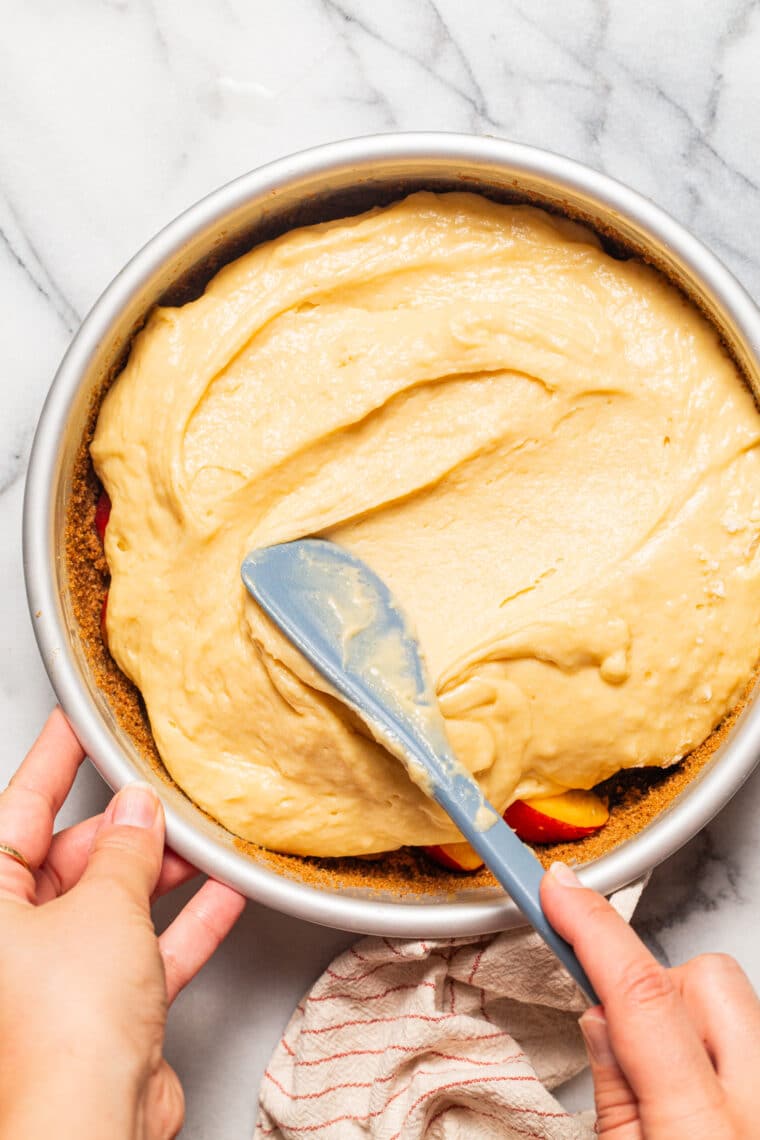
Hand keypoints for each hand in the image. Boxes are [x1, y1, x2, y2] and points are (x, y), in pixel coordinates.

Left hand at [0, 709, 245, 1139]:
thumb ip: (125, 850)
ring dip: (160, 873)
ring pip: (113, 903)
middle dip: (124, 826)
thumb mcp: (102, 907)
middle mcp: (14, 938)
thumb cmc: (62, 1031)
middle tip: (163, 794)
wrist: (89, 1130)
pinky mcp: (104, 1010)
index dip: (54, 758)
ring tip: (202, 840)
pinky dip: (185, 923)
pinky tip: (223, 895)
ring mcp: (59, 976)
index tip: (77, 720)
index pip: (20, 807)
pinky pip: (147, 950)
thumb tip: (136, 810)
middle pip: (71, 856)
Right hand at [541, 862, 759, 1138]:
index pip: (642, 994)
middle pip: (709, 977)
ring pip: (735, 1004)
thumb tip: (600, 1017)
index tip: (557, 887)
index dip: (593, 927)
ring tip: (674, 1098)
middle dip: (659, 988)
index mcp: (703, 1128)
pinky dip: (718, 1053)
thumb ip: (613, 1096)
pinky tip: (705, 1109)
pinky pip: (751, 1039)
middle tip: (631, 1051)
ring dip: (691, 1027)